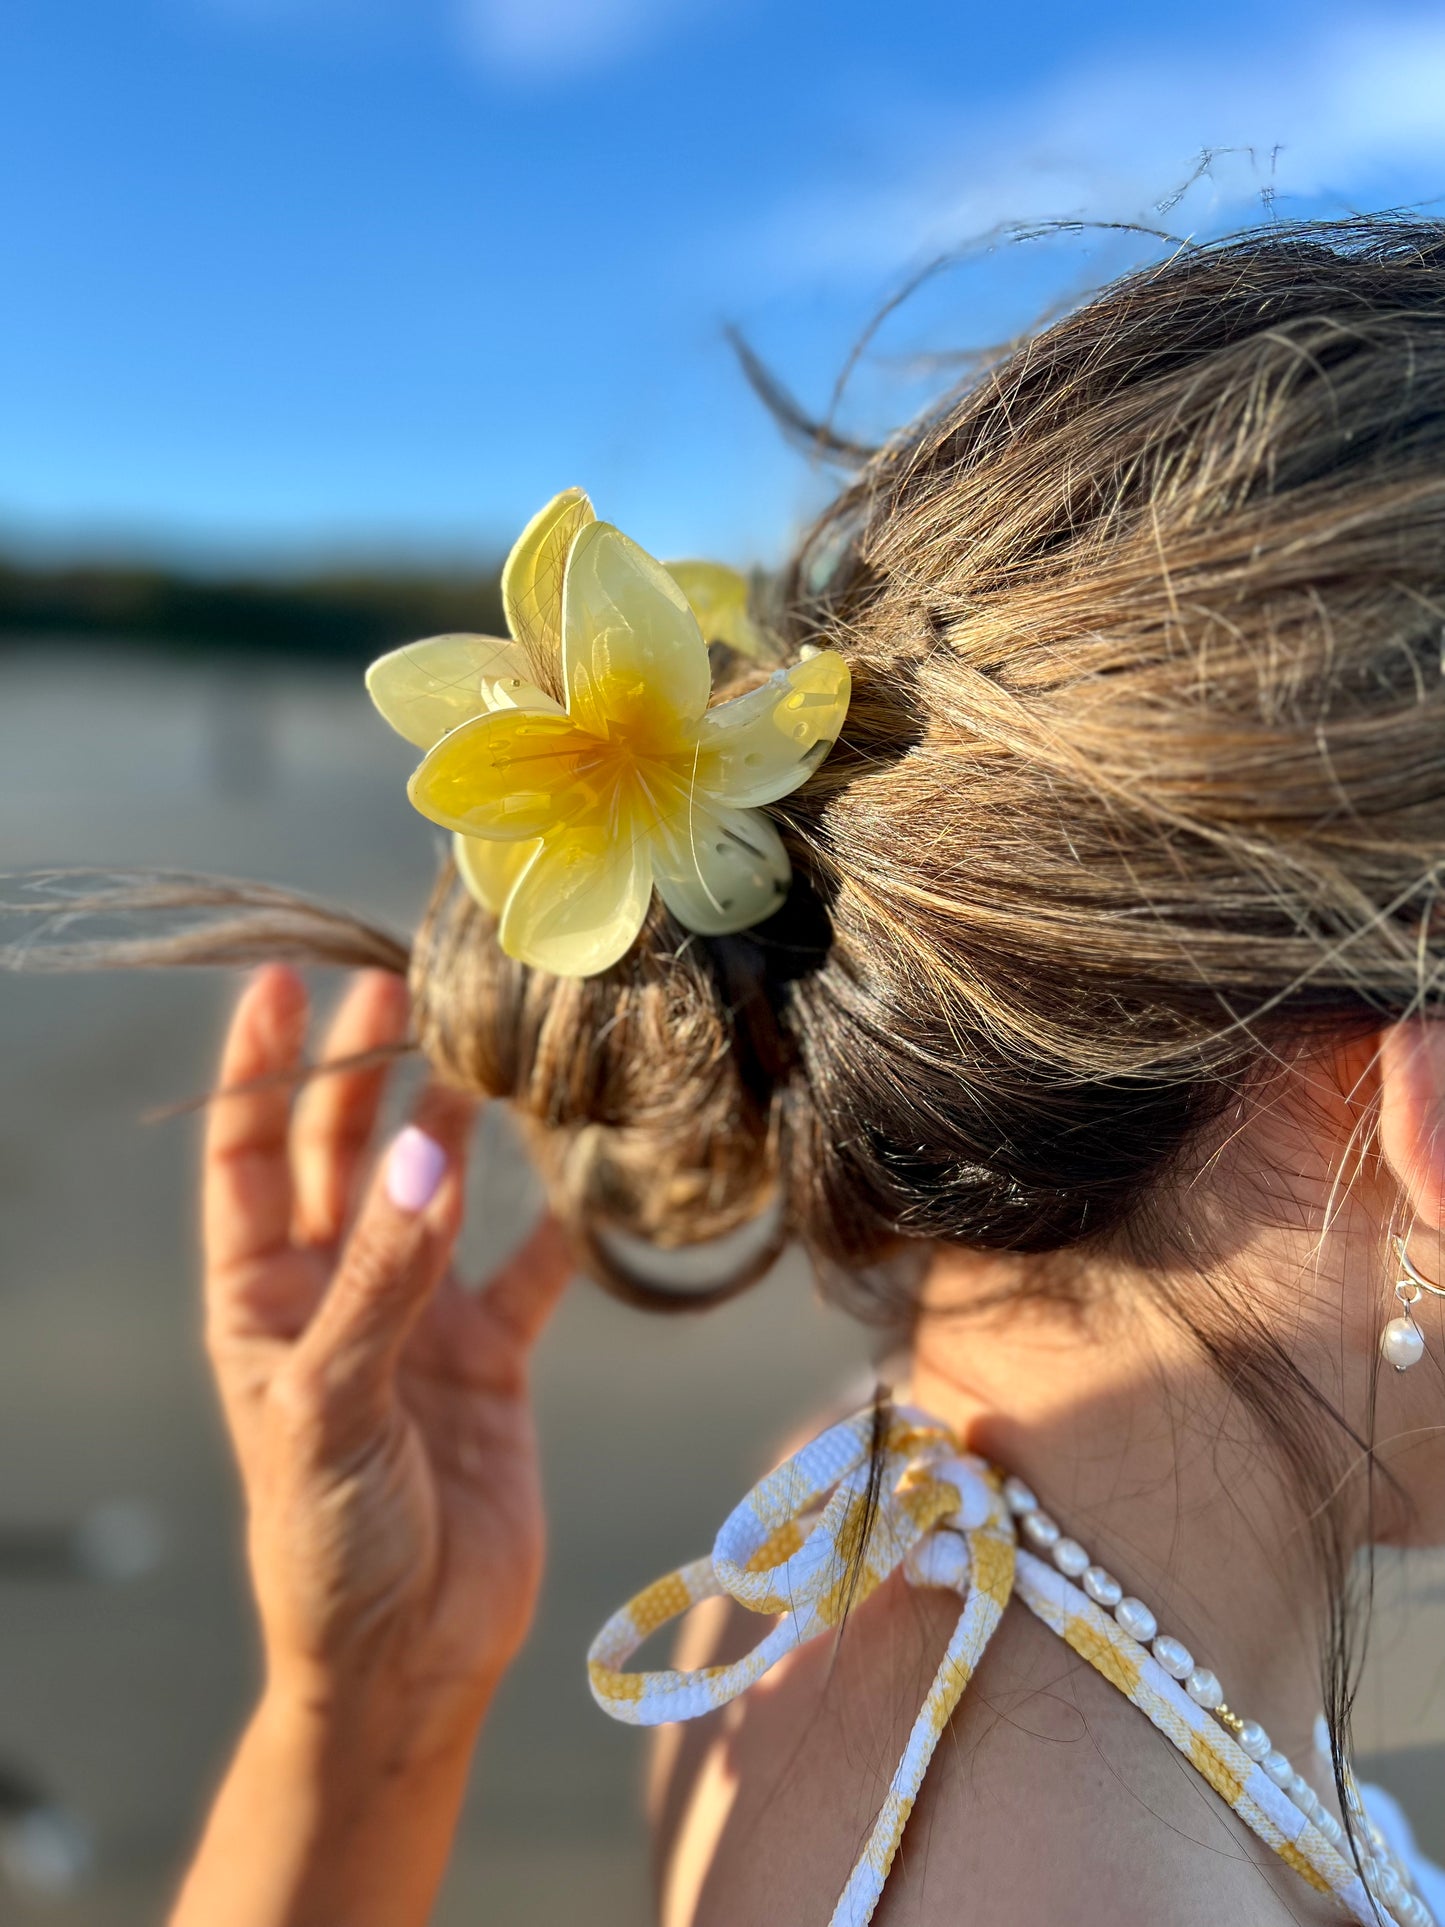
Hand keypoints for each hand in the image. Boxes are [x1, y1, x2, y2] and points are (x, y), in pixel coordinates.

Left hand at [201, 963, 570, 1760]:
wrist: (411, 1661)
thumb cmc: (329, 1545)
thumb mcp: (332, 1407)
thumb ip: (382, 1280)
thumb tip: (424, 1150)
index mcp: (262, 1304)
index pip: (248, 1163)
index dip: (258, 1073)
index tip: (281, 986)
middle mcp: (336, 1295)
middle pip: (340, 1155)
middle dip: (361, 1071)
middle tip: (399, 986)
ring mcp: (417, 1321)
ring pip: (434, 1194)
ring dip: (455, 1122)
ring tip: (484, 1047)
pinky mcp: (492, 1358)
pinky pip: (528, 1269)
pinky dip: (557, 1220)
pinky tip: (586, 1167)